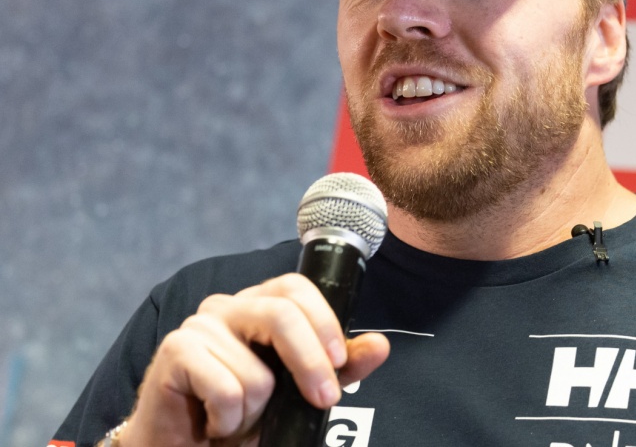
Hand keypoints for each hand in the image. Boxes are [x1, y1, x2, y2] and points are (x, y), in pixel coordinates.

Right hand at [116, 273, 389, 446]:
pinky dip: (228, 419)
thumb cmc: (239, 413)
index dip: (324, 322)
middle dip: (310, 363)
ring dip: (255, 411)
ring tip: (237, 417)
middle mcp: (228, 306)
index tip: (339, 363)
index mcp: (258, 305)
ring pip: (256, 372)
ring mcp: (199, 326)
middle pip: (281, 315)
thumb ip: (339, 367)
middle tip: (323, 400)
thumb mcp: (299, 391)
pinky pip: (226, 390)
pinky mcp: (174, 351)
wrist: (187, 445)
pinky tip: (214, 422)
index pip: (297, 288)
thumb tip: (380, 346)